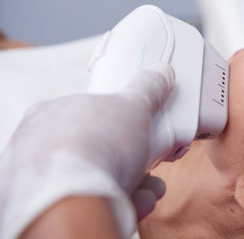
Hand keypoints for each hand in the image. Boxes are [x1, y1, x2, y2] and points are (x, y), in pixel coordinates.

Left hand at [0, 63, 174, 237]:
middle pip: (99, 148)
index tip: (142, 128)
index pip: (88, 112)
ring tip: (151, 188)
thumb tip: (162, 72)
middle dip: (134, 157)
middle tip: (153, 160)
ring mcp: (47, 180)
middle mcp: (42, 146)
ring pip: (99, 178)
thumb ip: (148, 88)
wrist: (75, 199)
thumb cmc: (97, 143)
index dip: (120, 120)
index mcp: (52, 113)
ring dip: (136, 183)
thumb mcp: (133, 105)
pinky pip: (95, 201)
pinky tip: (136, 201)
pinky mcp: (56, 209)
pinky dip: (121, 202)